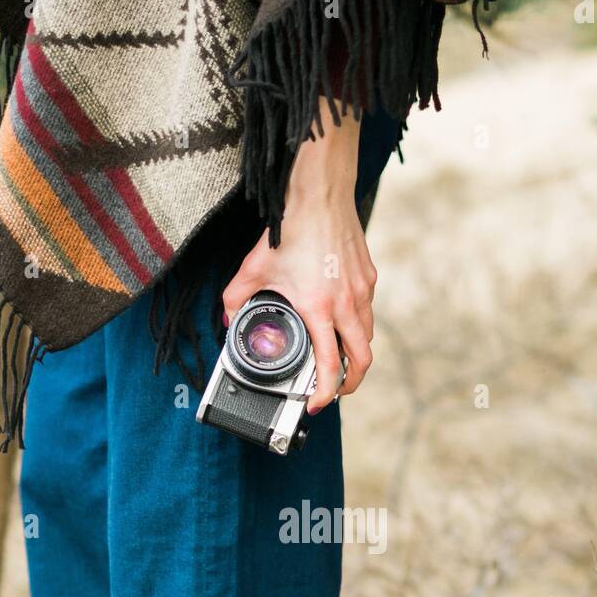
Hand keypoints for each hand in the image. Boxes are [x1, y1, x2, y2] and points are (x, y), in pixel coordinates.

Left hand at [223, 104, 375, 414]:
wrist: (320, 193)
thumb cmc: (291, 229)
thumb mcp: (253, 268)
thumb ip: (235, 298)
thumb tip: (229, 318)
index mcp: (319, 309)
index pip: (331, 366)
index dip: (326, 393)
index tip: (317, 402)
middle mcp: (347, 303)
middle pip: (362, 360)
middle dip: (350, 382)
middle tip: (335, 390)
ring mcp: (362, 290)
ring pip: (368, 335)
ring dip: (355, 353)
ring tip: (339, 359)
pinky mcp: (368, 275)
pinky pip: (367, 309)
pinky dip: (357, 323)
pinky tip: (341, 319)